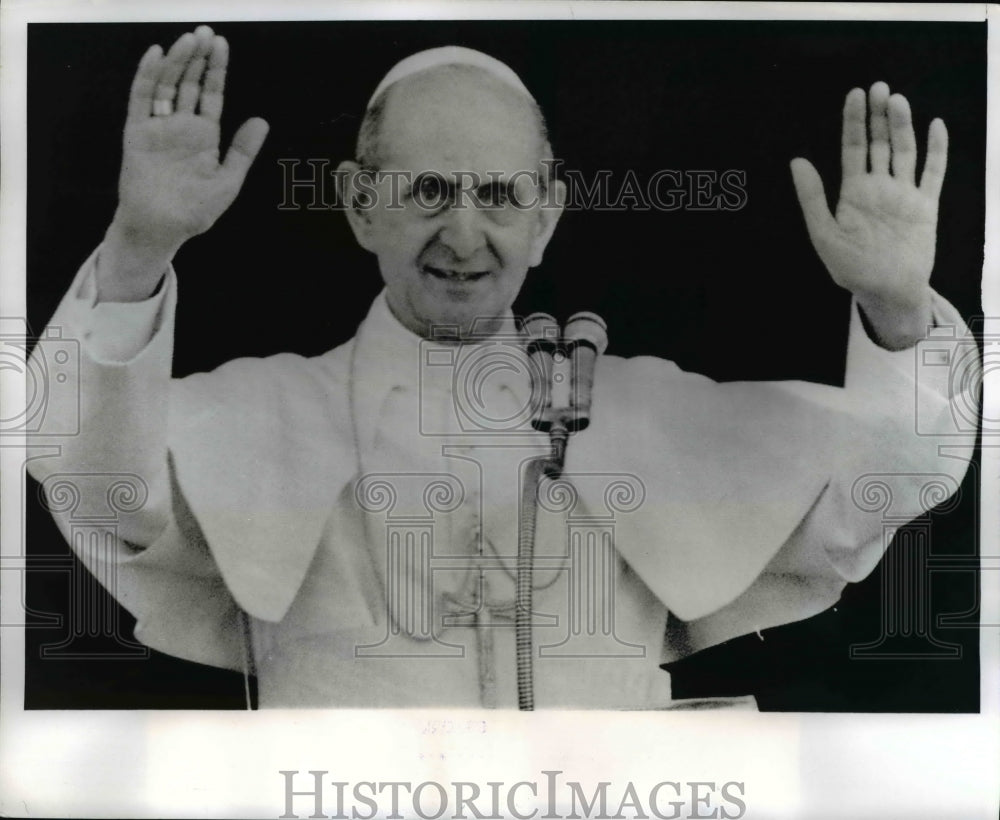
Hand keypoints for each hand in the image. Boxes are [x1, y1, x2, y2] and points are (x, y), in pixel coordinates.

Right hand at [99, 26, 268, 300]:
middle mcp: (180, 126)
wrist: (162, 229)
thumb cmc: (195, 211)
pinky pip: (141, 100)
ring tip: (189, 39)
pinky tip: (157, 55)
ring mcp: (158, 128)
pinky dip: (148, 77)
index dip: (216, 70)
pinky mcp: (137, 133)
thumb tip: (262, 120)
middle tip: (205, 31)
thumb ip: (243, 151)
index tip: (222, 44)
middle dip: (197, 57)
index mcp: (203, 136)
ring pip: (167, 86)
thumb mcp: (228, 181)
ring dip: (176, 61)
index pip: (210, 94)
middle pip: (188, 83)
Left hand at [790, 82, 947, 349]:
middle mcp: (879, 188)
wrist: (885, 292)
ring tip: (898, 100)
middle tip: (879, 87)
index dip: (853, 122)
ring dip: (902, 126)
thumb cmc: (851, 268)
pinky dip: (936, 150)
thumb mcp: (824, 234)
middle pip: (879, 143)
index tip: (855, 94)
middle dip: (878, 116)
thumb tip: (796, 161)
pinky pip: (933, 173)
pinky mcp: (926, 206)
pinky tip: (935, 126)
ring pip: (904, 152)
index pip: (853, 148)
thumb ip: (812, 198)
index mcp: (853, 192)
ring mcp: (904, 194)